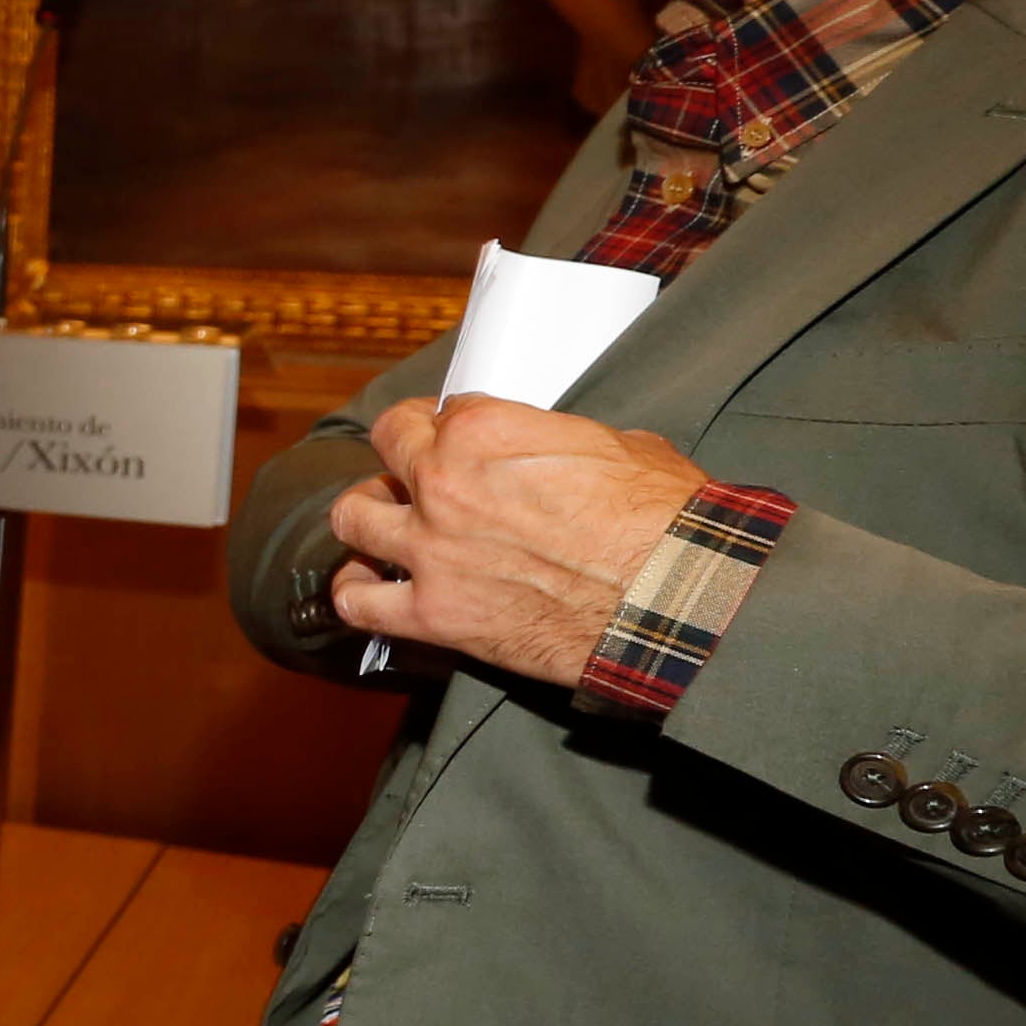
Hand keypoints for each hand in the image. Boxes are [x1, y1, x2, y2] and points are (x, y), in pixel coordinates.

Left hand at [325, 393, 705, 686]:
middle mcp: (443, 482)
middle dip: (402, 454)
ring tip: (383, 523)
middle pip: (387, 446)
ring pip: (353, 517)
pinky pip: (358, 603)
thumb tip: (566, 454)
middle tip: (417, 470)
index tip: (465, 442)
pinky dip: (356, 593)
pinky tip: (366, 586)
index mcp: (486, 430)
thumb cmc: (663, 523)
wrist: (672, 600)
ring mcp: (431, 550)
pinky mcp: (433, 613)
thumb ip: (567, 442)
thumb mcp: (623, 447)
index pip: (444, 412)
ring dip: (367, 515)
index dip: (457, 427)